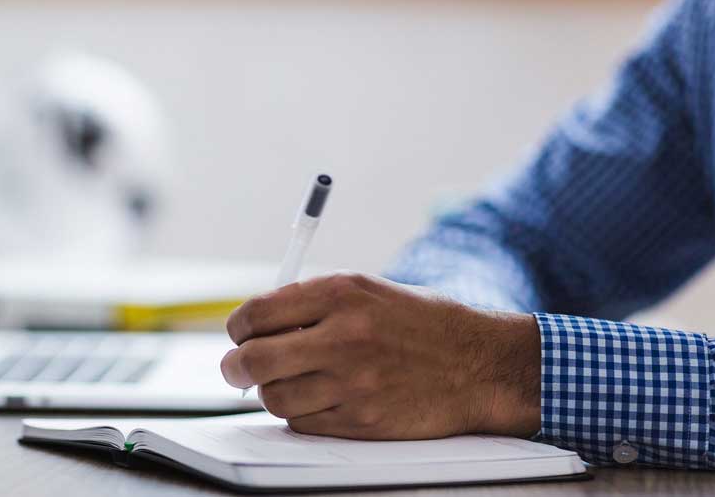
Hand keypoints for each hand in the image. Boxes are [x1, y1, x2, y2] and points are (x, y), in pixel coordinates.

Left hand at [221, 273, 540, 439]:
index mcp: (340, 293)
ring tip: (289, 382)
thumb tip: (255, 324)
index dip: (238, 327)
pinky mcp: (361, 421)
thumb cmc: (420, 324)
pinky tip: (320, 398)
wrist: (479, 365)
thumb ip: (311, 302)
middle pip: (253, 360)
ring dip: (272, 392)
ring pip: (273, 397)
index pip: (256, 313)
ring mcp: (352, 382)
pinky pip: (303, 423)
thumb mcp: (367, 291)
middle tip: (238, 368)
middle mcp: (343, 336)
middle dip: (236, 366)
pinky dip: (301, 414)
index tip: (240, 334)